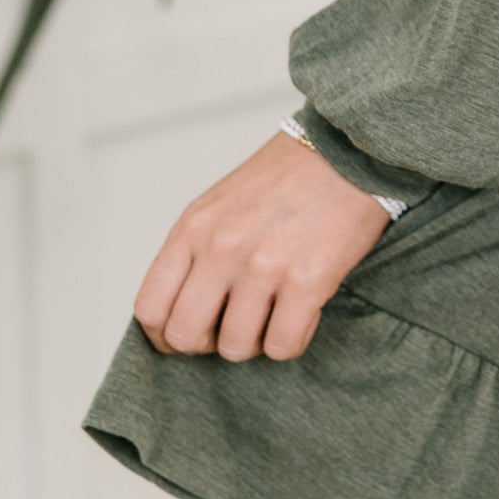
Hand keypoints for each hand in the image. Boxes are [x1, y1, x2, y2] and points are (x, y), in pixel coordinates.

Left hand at [134, 132, 388, 363]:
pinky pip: (283, 345)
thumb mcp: (221, 204)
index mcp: (194, 228)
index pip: (150, 308)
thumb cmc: (289, 176)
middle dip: (208, 343)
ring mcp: (263, 266)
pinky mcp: (308, 281)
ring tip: (274, 314)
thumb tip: (187, 306)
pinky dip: (292, 340)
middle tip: (233, 327)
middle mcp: (221, 248)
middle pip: (185, 336)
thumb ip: (197, 250)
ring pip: (236, 348)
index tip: (187, 336)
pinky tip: (303, 314)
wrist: (348, 151)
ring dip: (255, 342)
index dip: (165, 335)